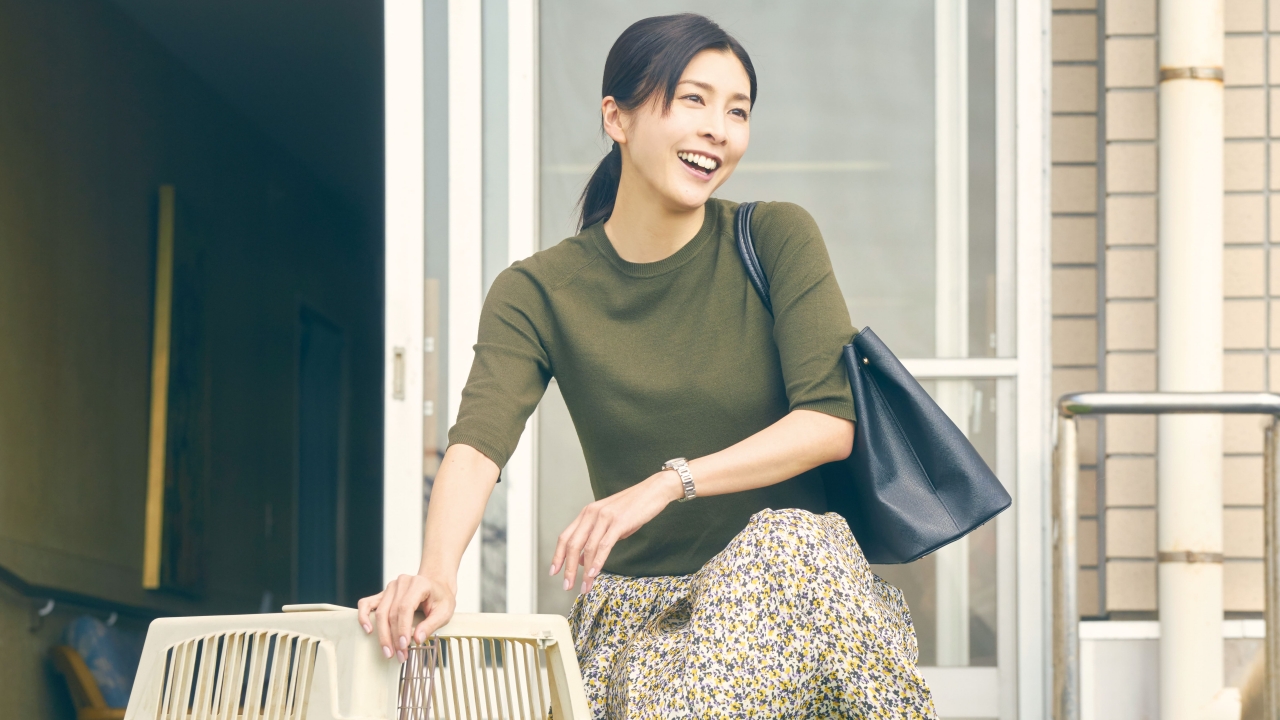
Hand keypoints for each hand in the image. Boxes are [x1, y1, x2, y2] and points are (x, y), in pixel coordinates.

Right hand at [357, 573, 456, 661]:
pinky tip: (368, 630)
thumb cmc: (441, 598)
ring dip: (382, 634)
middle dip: (393, 637)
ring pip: (380, 612)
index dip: (402, 628)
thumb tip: (417, 639)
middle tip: (399, 655)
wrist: (436, 586)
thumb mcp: (444, 612)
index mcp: (418, 584)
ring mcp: (390, 587)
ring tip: (388, 651)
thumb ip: (431, 625)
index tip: (403, 646)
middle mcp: (402, 583)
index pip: (405, 607)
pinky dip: (364, 616)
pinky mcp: (382, 594)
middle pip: (391, 612)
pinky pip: (366, 603)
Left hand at [550, 470, 682, 593]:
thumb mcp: (610, 522)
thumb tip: (582, 559)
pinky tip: (594, 573)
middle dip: (567, 568)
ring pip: (587, 548)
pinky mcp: (619, 522)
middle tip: (567, 585)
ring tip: (584, 586)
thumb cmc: (634, 507)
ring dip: (584, 571)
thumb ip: (596, 538)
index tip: (553, 572)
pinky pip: (604, 545)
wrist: (654, 490)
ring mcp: (604, 517)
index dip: (557, 556)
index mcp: (587, 513)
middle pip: (572, 544)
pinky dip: (597, 562)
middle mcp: (592, 513)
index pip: (565, 536)